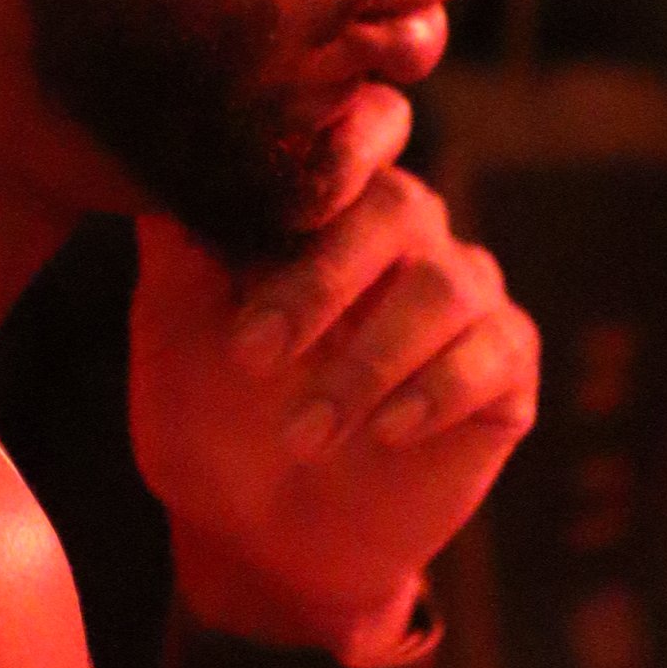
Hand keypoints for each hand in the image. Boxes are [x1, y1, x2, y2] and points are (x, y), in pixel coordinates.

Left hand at [128, 102, 538, 661]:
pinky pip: (495, 352)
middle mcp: (407, 236)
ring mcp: (463, 300)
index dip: (343, 141)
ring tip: (304, 433)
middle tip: (254, 356)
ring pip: (447, 286)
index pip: (361, 126)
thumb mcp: (172, 332)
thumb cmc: (210, 420)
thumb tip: (162, 158)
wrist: (261, 542)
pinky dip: (437, 390)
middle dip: (323, 280)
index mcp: (331, 204)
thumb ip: (178, 244)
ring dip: (368, 361)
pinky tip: (386, 433)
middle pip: (401, 207)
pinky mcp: (504, 372)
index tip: (290, 199)